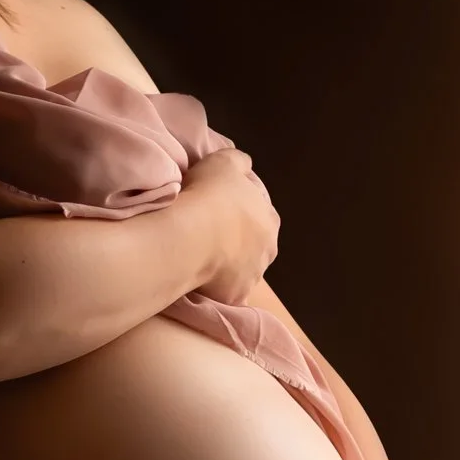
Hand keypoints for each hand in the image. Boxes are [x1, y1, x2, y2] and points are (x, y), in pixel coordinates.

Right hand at [182, 143, 279, 304]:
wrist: (190, 238)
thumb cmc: (209, 196)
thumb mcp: (224, 161)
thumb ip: (239, 162)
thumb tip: (245, 166)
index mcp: (270, 219)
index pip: (261, 214)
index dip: (241, 210)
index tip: (221, 208)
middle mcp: (268, 252)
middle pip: (254, 246)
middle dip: (238, 242)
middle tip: (211, 235)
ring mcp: (252, 278)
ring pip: (241, 271)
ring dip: (227, 265)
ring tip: (202, 257)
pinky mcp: (233, 297)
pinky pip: (224, 292)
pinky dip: (215, 287)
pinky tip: (199, 279)